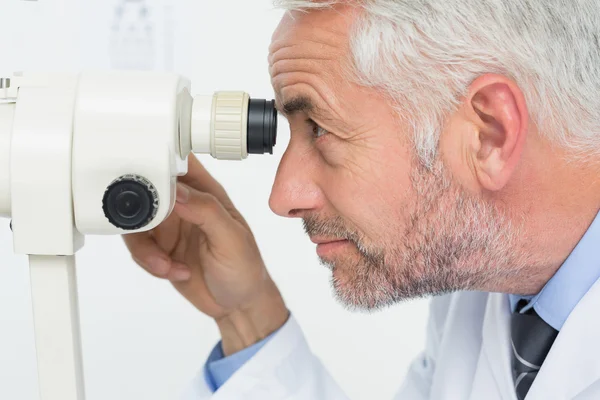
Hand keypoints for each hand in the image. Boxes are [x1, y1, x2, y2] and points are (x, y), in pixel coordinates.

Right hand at [123, 154, 288, 354]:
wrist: (237, 305)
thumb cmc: (245, 267)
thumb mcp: (231, 238)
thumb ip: (206, 211)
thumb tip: (178, 191)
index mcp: (205, 192)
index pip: (178, 163)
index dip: (159, 159)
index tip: (145, 174)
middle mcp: (184, 205)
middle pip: (146, 191)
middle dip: (141, 213)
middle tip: (151, 232)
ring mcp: (169, 227)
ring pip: (135, 223)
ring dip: (145, 248)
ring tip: (165, 264)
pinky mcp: (158, 250)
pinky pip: (138, 249)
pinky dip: (149, 263)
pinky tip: (174, 271)